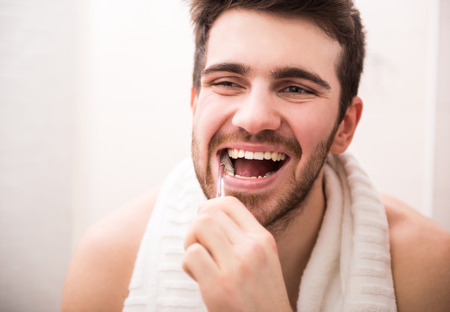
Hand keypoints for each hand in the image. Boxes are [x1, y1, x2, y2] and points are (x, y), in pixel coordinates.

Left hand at [182, 196, 292, 311]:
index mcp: (262, 239)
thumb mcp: (263, 259)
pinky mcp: (219, 286)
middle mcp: (251, 248)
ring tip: (199, 262)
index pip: (230, 203)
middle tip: (200, 249)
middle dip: (195, 228)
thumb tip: (207, 211)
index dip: (209, 207)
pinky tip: (198, 277)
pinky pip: (192, 255)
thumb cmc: (260, 296)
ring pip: (199, 226)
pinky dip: (187, 265)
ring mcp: (236, 266)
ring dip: (190, 243)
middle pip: (209, 213)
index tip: (204, 223)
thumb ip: (242, 236)